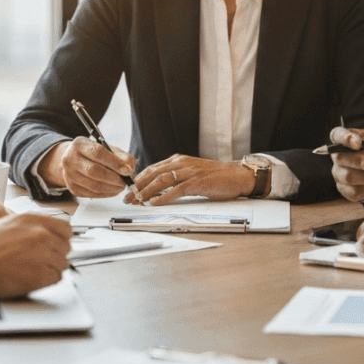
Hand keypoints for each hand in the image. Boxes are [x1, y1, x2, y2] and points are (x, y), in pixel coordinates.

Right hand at [0, 212, 72, 297]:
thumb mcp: (6, 224)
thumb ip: (29, 227)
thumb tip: (43, 234)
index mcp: (32, 219)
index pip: (66, 228)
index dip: (61, 239)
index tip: (56, 246)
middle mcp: (41, 234)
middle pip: (66, 247)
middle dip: (55, 255)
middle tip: (39, 262)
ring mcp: (42, 254)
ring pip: (62, 264)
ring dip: (51, 269)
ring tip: (31, 271)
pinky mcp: (40, 275)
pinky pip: (56, 278)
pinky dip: (46, 282)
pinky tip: (30, 279)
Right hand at [39, 137, 135, 198]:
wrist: (74, 159)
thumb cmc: (94, 153)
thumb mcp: (108, 148)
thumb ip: (121, 156)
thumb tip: (129, 170)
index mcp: (80, 144)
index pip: (98, 153)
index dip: (115, 163)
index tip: (127, 170)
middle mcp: (70, 159)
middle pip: (94, 171)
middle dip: (113, 178)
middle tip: (125, 182)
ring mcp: (69, 175)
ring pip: (93, 185)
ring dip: (111, 188)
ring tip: (120, 186)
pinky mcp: (72, 188)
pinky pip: (91, 194)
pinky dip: (105, 194)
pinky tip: (112, 190)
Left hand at [131, 156, 253, 204]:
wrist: (236, 175)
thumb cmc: (215, 177)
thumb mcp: (192, 172)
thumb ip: (177, 176)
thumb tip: (158, 187)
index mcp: (179, 160)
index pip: (153, 168)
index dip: (139, 179)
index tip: (129, 189)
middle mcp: (182, 164)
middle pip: (153, 173)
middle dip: (138, 186)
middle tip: (127, 197)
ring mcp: (190, 172)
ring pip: (161, 180)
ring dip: (146, 192)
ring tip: (136, 201)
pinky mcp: (197, 183)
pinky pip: (176, 190)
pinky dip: (163, 197)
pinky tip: (154, 202)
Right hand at [328, 126, 363, 204]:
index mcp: (347, 138)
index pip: (337, 135)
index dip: (345, 139)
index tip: (358, 144)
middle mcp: (339, 156)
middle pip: (339, 158)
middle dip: (357, 161)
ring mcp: (340, 174)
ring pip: (348, 177)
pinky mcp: (346, 190)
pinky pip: (354, 192)